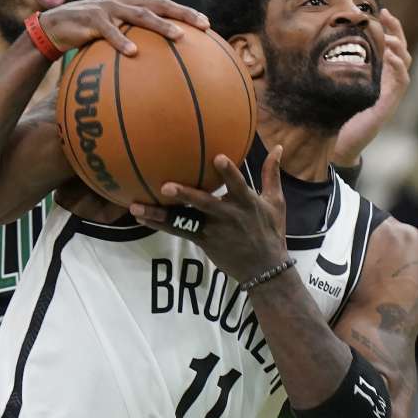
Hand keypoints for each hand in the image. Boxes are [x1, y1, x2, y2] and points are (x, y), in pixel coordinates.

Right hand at [38, 0, 208, 55]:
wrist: (53, 28)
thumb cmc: (87, 36)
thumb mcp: (112, 36)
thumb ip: (132, 42)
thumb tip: (156, 69)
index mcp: (132, 3)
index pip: (164, 5)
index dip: (186, 12)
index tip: (208, 25)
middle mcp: (123, 1)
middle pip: (159, 5)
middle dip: (183, 14)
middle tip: (203, 26)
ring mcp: (108, 8)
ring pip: (140, 15)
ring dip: (161, 25)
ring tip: (178, 37)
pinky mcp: (91, 19)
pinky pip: (109, 31)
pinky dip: (121, 41)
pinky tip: (133, 53)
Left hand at [130, 147, 287, 281]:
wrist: (265, 269)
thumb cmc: (270, 232)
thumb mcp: (276, 203)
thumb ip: (272, 174)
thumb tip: (280, 147)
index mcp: (246, 203)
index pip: (237, 185)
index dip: (228, 172)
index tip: (217, 157)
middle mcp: (228, 216)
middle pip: (204, 204)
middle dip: (186, 195)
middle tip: (166, 186)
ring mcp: (213, 231)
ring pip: (183, 221)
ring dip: (160, 214)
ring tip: (137, 207)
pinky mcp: (203, 242)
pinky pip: (178, 231)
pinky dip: (159, 224)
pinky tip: (140, 217)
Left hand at [332, 8, 412, 165]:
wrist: (340, 143)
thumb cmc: (337, 115)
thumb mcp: (335, 84)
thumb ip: (333, 67)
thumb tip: (313, 45)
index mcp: (376, 74)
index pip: (388, 45)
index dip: (387, 28)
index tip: (379, 11)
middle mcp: (387, 81)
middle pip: (401, 49)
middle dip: (396, 30)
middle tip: (386, 14)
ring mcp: (391, 92)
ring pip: (405, 62)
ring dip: (399, 46)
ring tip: (389, 36)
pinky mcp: (390, 103)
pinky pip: (402, 81)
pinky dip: (398, 66)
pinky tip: (388, 55)